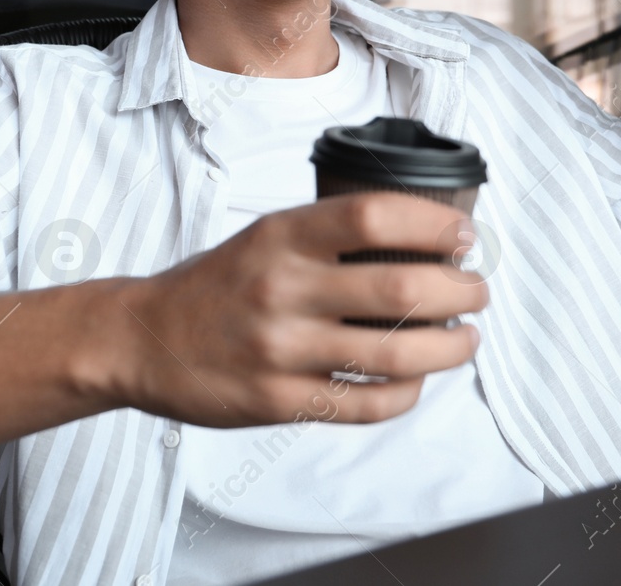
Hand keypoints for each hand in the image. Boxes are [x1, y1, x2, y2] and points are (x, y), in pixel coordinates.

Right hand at [107, 192, 487, 427]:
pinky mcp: (279, 401)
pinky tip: (416, 380)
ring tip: (465, 338)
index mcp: (281, 236)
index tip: (463, 236)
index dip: (432, 225)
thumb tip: (422, 239)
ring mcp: (281, 349)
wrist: (144, 338)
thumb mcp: (265, 235)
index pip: (373, 216)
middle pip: (399, 290)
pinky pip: (365, 405)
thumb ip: (329, 234)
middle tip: (476, 290)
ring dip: (449, 347)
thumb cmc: (217, 284)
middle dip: (459, 291)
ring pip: (394, 355)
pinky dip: (406, 394)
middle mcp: (282, 289)